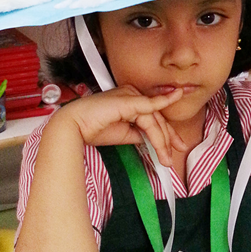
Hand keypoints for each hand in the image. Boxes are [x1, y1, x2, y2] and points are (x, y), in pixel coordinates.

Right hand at [56, 86, 186, 166]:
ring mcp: (130, 95)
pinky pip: (150, 105)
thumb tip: (153, 139)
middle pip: (157, 117)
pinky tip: (176, 99)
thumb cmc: (93, 128)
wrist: (74, 126)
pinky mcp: (128, 100)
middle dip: (168, 137)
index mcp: (130, 100)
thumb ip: (139, 133)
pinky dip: (164, 103)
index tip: (174, 146)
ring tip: (164, 157)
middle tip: (176, 151)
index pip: (153, 116)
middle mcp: (132, 94)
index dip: (166, 132)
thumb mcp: (123, 134)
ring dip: (161, 140)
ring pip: (154, 118)